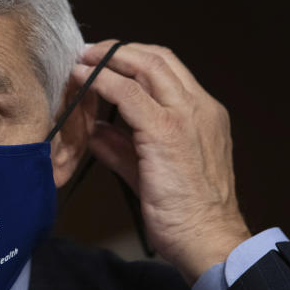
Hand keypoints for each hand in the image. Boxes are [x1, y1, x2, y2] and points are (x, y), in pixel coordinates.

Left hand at [76, 41, 250, 283]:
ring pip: (146, 65)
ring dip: (108, 58)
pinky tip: (83, 79)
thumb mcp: (150, 172)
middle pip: (158, 58)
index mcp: (203, 114)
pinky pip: (128, 93)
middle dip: (119, 49)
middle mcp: (199, 107)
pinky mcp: (166, 131)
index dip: (133, 59)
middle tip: (88, 52)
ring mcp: (185, 116)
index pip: (168, 69)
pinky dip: (102, 81)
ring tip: (81, 60)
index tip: (104, 61)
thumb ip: (124, 149)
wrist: (208, 239)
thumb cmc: (185, 213)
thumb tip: (97, 133)